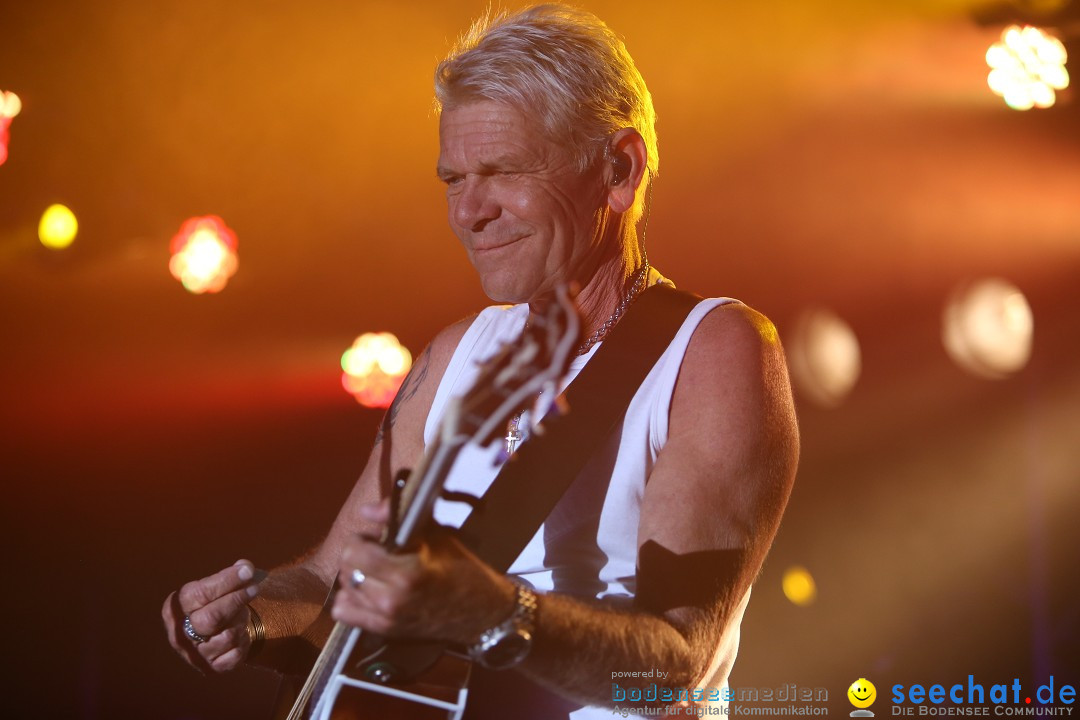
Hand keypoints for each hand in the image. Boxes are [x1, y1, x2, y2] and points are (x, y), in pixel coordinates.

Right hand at [162, 559, 258, 672]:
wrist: (213, 635)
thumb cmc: (213, 603)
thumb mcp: (216, 586)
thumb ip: (231, 574)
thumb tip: (245, 567)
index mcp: (173, 608)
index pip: (200, 593)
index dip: (227, 581)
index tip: (248, 571)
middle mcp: (178, 633)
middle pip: (211, 618)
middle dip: (236, 600)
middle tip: (255, 588)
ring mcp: (194, 654)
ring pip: (227, 636)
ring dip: (241, 621)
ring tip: (242, 614)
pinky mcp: (211, 668)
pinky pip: (235, 654)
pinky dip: (244, 641)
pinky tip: (242, 634)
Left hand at [332, 501, 514, 644]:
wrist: (481, 610)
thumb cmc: (462, 569)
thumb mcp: (435, 534)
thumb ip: (396, 518)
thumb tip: (367, 510)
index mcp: (404, 573)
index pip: (353, 552)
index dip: (361, 538)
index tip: (376, 537)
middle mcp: (390, 599)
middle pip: (346, 570)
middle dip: (357, 555)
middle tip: (376, 552)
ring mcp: (386, 618)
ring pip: (344, 590)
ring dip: (355, 576)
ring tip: (376, 571)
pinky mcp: (386, 630)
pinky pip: (346, 613)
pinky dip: (352, 600)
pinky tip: (369, 591)